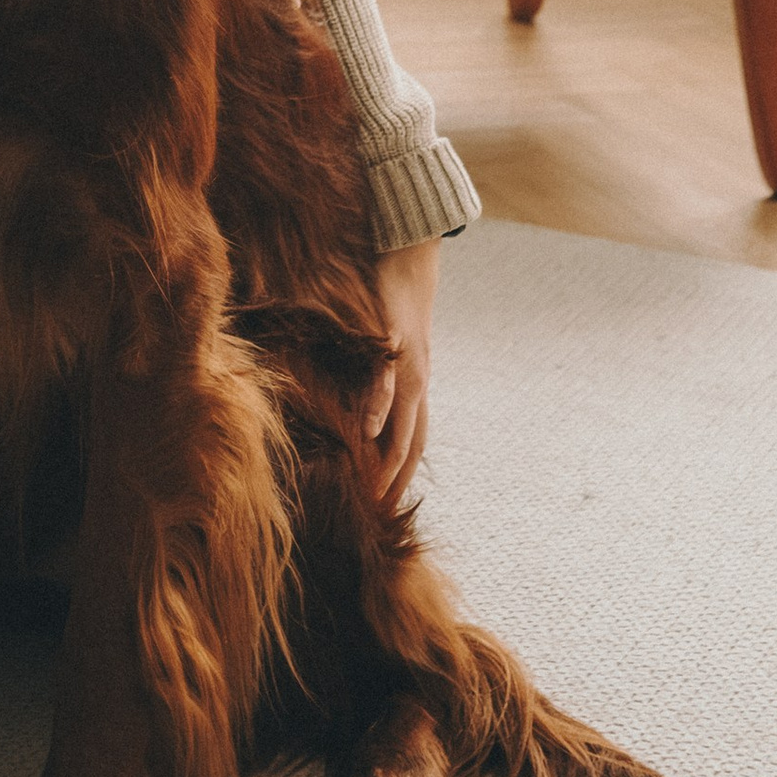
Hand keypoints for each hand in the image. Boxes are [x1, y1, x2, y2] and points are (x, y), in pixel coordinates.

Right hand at [363, 238, 439, 509]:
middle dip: (398, 482)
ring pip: (404, 423)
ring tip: (376, 490)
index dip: (401, 478)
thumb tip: (358, 406)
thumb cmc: (394, 306)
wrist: (412, 259)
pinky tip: (370, 430)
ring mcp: (410, 367)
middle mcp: (418, 385)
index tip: (385, 511)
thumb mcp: (386, 349)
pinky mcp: (395, 345)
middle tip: (379, 517)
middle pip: (413, 445)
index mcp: (415, 389)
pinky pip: (387, 381)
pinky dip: (380, 407)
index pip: (412, 444)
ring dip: (391, 459)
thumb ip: (377, 378)